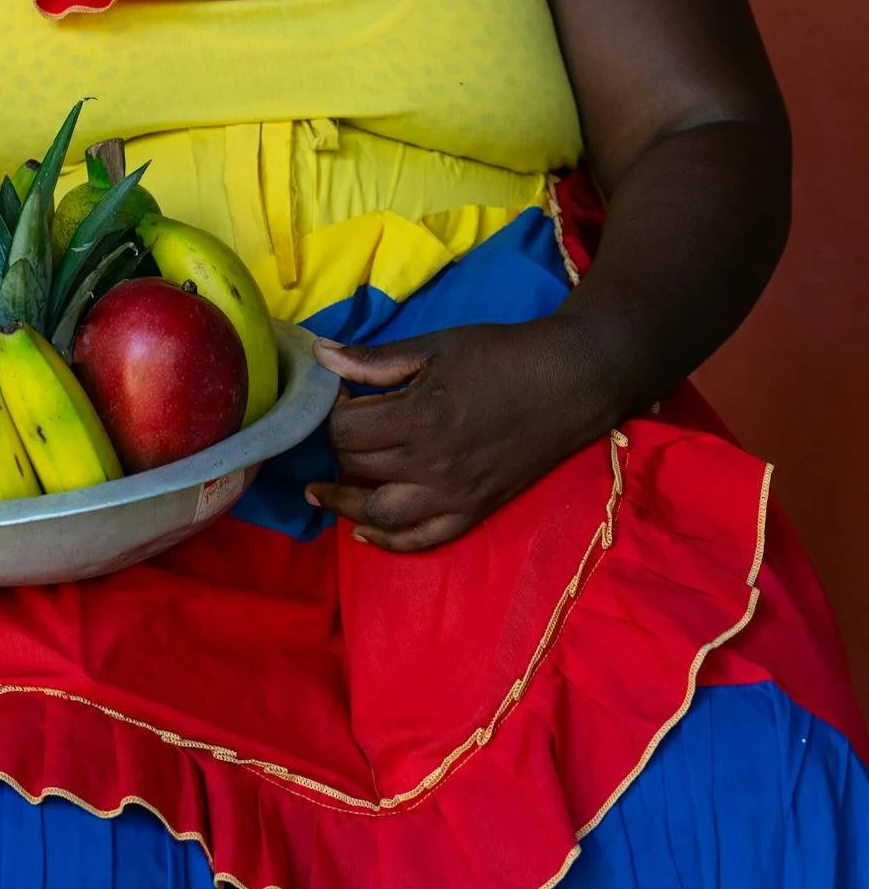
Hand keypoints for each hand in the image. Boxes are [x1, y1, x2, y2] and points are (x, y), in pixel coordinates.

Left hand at [305, 317, 614, 551]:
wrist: (569, 382)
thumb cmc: (502, 355)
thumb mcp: (436, 346)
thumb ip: (375, 359)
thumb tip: (321, 355)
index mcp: (419, 416)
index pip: (346, 430)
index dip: (332, 413)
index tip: (340, 398)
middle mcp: (432, 464)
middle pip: (357, 467)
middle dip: (337, 448)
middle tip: (336, 431)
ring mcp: (454, 494)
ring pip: (379, 515)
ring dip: (343, 506)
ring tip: (319, 494)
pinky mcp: (475, 511)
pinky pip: (423, 540)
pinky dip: (389, 542)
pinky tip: (364, 533)